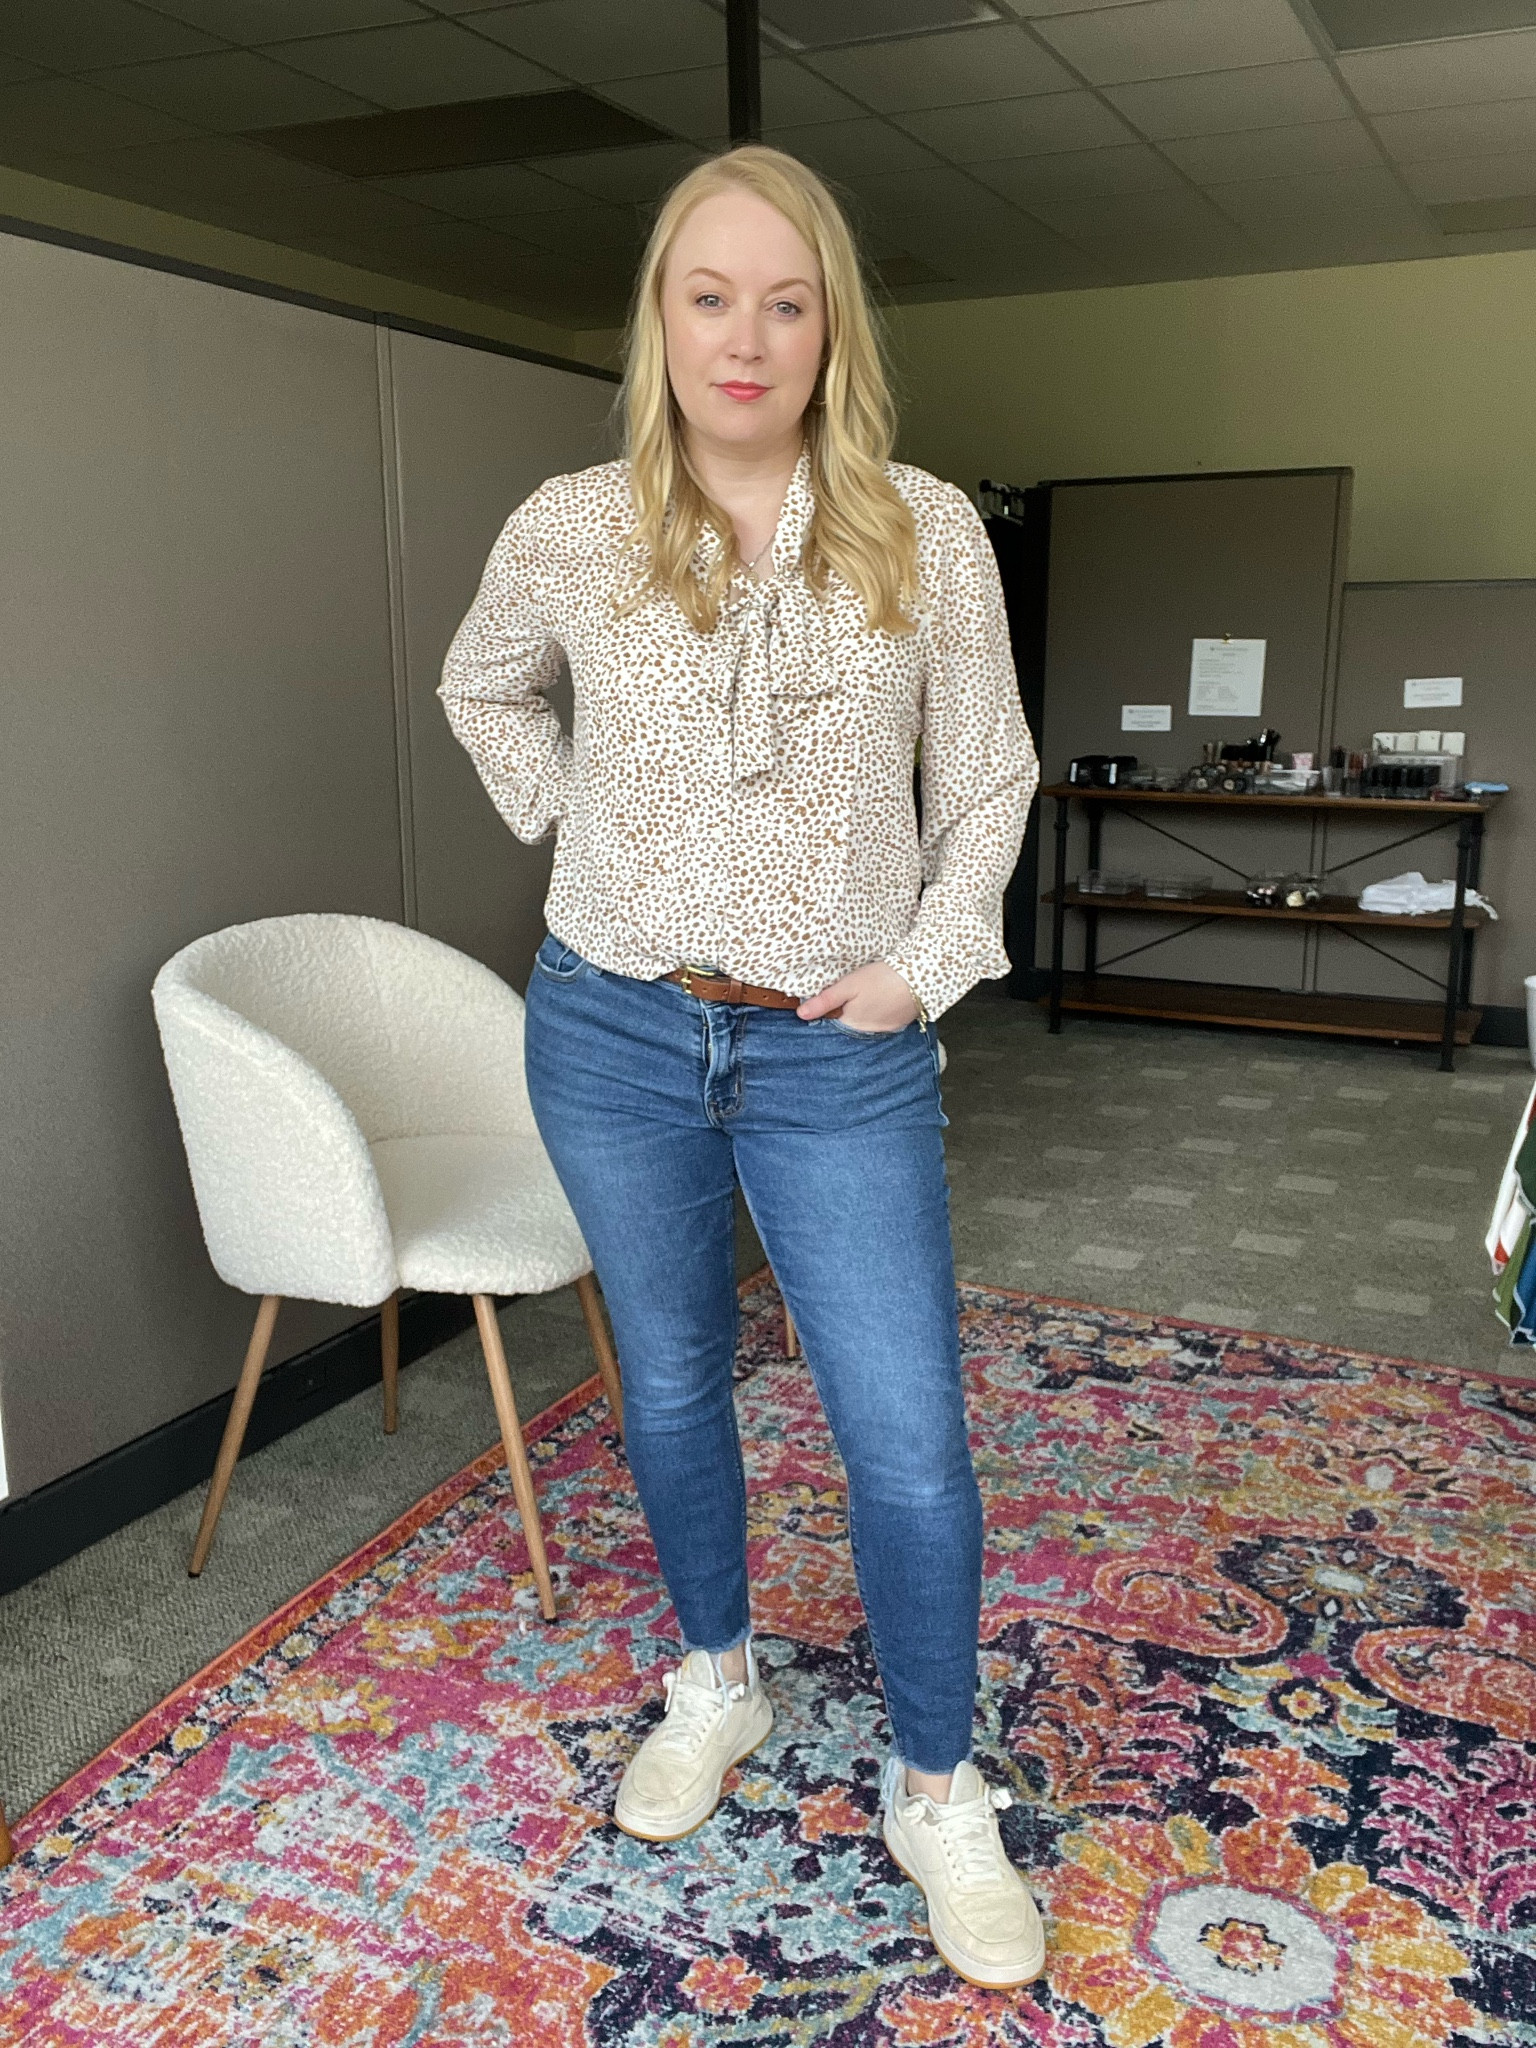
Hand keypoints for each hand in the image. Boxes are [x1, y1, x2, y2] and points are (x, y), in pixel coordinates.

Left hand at [797, 960, 917, 1032]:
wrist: (919, 976)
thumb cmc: (880, 979)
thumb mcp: (848, 985)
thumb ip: (825, 1001)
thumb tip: (801, 1014)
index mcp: (852, 1025)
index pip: (831, 1027)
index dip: (826, 1016)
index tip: (824, 1006)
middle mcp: (867, 1033)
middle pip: (848, 1027)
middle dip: (844, 1016)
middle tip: (848, 998)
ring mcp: (885, 1031)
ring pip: (865, 1026)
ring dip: (861, 1016)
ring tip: (864, 999)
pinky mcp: (898, 1025)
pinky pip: (880, 1024)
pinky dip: (877, 1015)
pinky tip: (878, 1002)